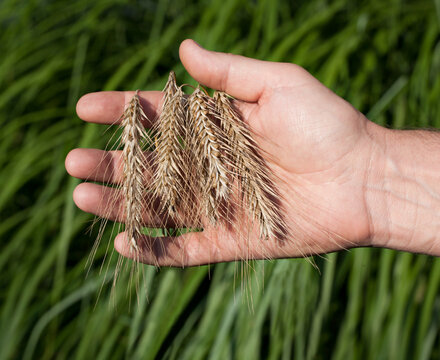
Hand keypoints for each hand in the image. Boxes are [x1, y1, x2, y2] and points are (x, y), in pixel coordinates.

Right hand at [65, 39, 382, 265]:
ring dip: (120, 204)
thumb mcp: (278, 84)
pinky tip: (123, 241)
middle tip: (73, 159)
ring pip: (159, 208)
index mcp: (220, 127)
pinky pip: (185, 249)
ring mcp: (221, 205)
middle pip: (151, 165)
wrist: (366, 179)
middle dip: (111, 162)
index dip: (123, 111)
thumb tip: (183, 48)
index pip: (160, 118)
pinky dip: (154, 249)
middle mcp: (214, 166)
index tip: (86, 108)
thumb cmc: (327, 124)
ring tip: (83, 195)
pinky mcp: (233, 240)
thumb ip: (229, 72)